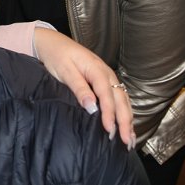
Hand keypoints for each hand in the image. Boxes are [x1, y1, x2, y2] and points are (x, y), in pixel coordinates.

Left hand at [33, 27, 134, 146]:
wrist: (53, 43)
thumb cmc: (57, 56)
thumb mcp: (64, 71)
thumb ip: (79, 88)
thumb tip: (92, 108)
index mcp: (97, 69)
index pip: (107, 96)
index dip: (110, 114)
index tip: (109, 130)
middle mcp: (107, 73)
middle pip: (121, 99)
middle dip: (125, 121)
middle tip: (126, 142)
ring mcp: (108, 77)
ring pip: (123, 100)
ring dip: (128, 119)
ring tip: (131, 139)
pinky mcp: (105, 81)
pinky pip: (119, 98)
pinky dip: (125, 113)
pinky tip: (127, 125)